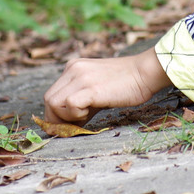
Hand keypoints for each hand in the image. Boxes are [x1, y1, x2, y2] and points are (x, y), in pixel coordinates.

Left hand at [43, 48, 170, 124]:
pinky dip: (76, 115)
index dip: (56, 114)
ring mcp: (80, 77)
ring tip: (86, 115)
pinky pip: (69, 105)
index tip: (67, 125)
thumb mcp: (96, 90)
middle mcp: (72, 70)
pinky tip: (91, 111)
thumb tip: (68, 124)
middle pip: (48, 100)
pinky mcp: (90, 87)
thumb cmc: (126, 84)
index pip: (51, 95)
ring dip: (67, 117)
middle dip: (57, 119)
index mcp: (73, 68)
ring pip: (53, 103)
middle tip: (75, 125)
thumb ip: (81, 102)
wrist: (144, 73)